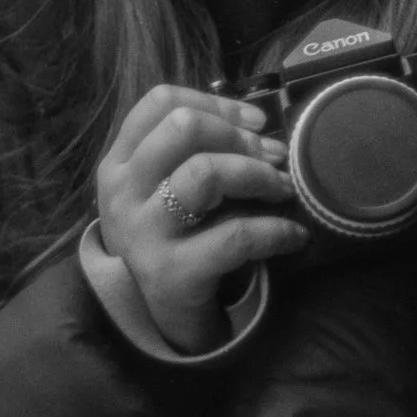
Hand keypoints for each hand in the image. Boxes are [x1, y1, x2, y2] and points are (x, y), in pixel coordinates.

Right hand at [95, 82, 308, 352]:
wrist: (163, 314)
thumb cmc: (178, 234)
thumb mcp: (170, 185)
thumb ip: (199, 149)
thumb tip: (262, 126)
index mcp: (121, 161)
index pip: (160, 102)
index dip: (216, 102)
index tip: (256, 122)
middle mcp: (122, 192)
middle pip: (183, 127)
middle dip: (240, 137)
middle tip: (275, 157)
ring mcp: (143, 233)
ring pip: (204, 173)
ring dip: (257, 175)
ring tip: (284, 190)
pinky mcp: (171, 272)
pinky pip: (235, 235)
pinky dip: (276, 230)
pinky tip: (295, 235)